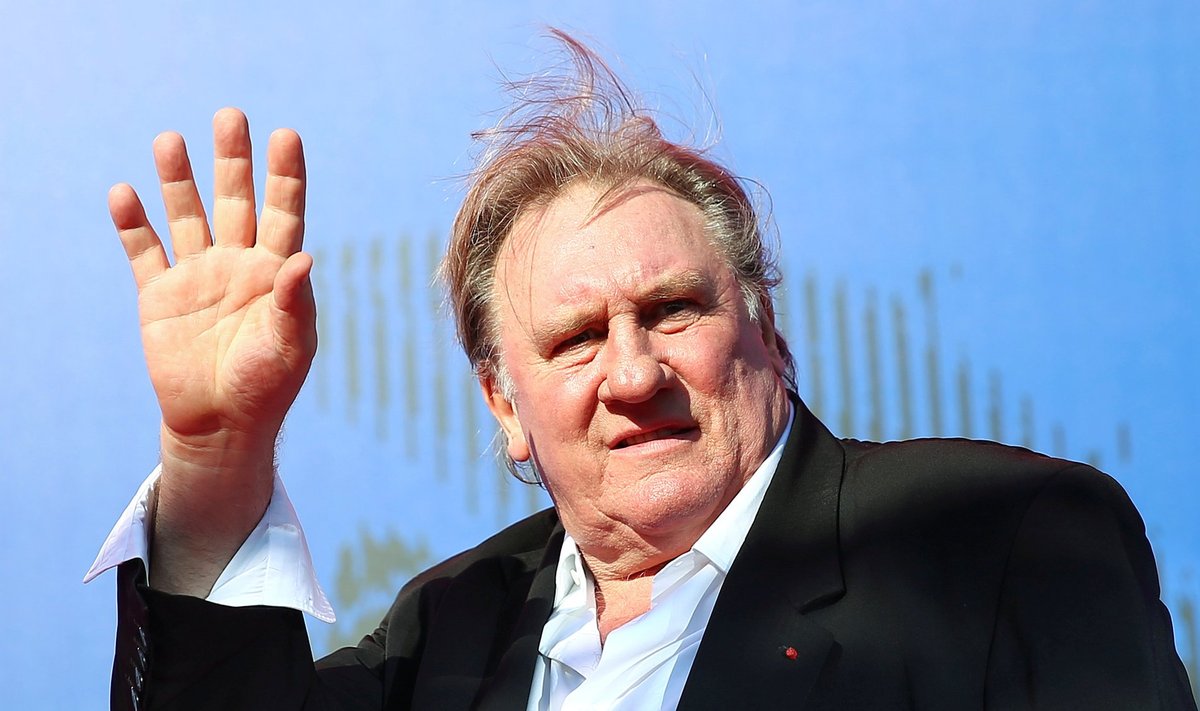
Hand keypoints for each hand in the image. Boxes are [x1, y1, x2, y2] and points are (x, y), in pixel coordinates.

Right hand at [109, 109, 315, 593]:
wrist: (222, 425)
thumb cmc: (267, 386)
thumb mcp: (290, 344)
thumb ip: (294, 300)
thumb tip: (304, 257)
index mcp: (276, 272)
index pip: (283, 212)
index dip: (285, 175)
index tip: (286, 135)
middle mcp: (238, 264)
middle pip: (235, 200)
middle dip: (232, 160)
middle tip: (230, 116)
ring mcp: (198, 277)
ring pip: (188, 216)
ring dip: (179, 180)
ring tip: (170, 139)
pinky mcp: (160, 296)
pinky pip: (144, 252)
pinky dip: (133, 225)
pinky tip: (124, 192)